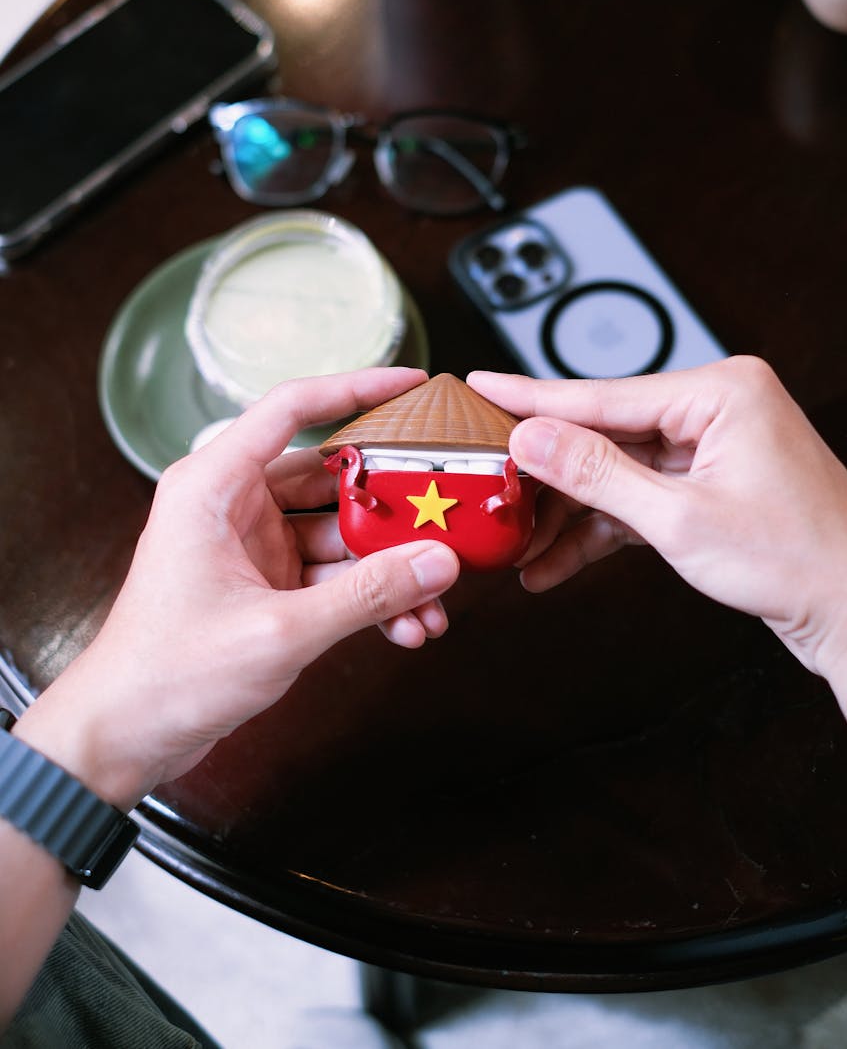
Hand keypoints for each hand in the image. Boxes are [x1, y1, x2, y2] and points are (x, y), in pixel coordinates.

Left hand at [16, 369, 458, 809]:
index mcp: (214, 484)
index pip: (292, 408)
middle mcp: (233, 504)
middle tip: (447, 517)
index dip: (357, 388)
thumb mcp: (280, 630)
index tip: (413, 386)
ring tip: (435, 600)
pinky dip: (367, 599)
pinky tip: (406, 628)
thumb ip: (366, 594)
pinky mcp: (264, 586)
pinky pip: (331, 576)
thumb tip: (437, 562)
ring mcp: (251, 546)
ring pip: (339, 534)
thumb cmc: (168, 673)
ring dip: (388, 567)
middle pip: (331, 478)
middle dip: (393, 506)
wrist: (122, 738)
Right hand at [468, 357, 846, 685]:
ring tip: (521, 545)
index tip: (481, 385)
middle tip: (491, 485)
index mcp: (721, 391)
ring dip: (570, 511)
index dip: (533, 397)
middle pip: (605, 431)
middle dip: (548, 472)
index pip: (603, 394)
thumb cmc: (800, 562)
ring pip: (616, 469)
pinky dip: (602, 528)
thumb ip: (598, 475)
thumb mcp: (680, 520)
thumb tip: (534, 438)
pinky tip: (557, 561)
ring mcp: (714, 446)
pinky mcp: (709, 484)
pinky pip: (639, 496)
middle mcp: (717, 407)